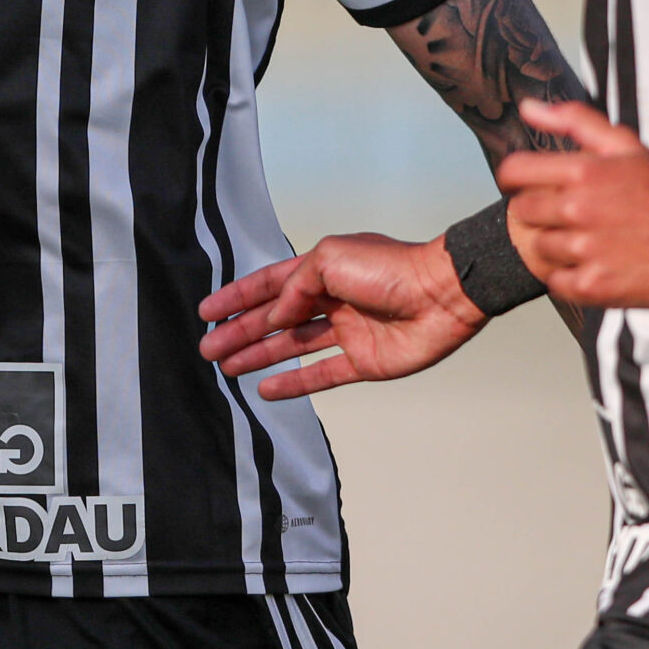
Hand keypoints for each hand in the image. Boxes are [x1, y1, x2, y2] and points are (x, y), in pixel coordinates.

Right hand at [197, 232, 485, 400]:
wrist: (441, 295)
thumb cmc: (388, 269)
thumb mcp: (330, 259)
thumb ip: (294, 289)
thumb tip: (274, 318)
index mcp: (322, 269)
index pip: (268, 284)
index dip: (236, 297)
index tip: (206, 312)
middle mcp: (331, 300)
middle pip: (274, 319)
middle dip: (240, 332)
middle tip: (208, 349)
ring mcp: (346, 332)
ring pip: (292, 347)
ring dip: (259, 356)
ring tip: (226, 368)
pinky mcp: (363, 362)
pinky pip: (322, 375)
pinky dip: (294, 383)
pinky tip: (266, 388)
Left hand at [497, 98, 648, 310]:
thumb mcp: (625, 145)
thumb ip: (573, 120)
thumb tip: (526, 108)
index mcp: (583, 170)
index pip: (513, 172)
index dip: (514, 180)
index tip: (525, 187)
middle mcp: (579, 209)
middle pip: (523, 212)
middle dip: (540, 212)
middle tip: (569, 216)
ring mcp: (587, 250)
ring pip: (538, 247)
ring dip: (555, 245)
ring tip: (587, 241)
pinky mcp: (596, 286)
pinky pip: (555, 282)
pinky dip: (568, 276)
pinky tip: (592, 264)